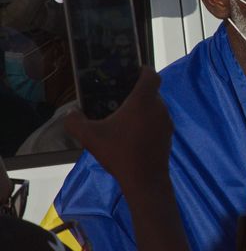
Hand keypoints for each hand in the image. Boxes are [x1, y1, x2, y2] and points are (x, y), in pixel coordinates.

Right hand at [65, 67, 172, 191]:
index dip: (143, 70)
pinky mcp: (168, 135)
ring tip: (124, 117)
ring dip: (142, 108)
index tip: (133, 71)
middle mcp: (159, 107)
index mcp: (143, 101)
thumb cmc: (119, 153)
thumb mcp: (90, 137)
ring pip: (155, 107)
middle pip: (151, 91)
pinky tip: (133, 134)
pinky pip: (158, 121)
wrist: (145, 180)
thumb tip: (71, 113)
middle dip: (137, 92)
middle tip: (119, 96)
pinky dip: (148, 122)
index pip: (151, 75)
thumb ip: (75, 122)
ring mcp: (166, 122)